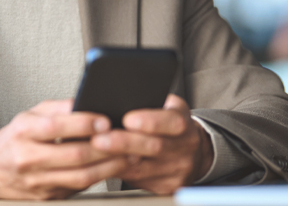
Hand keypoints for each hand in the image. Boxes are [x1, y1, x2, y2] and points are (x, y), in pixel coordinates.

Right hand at [0, 99, 132, 199]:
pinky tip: (112, 168)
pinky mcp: (47, 197)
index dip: (83, 124)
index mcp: (24, 132)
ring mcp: (37, 182)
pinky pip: (78, 188)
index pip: (56, 127)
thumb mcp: (30, 115)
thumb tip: (87, 101)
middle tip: (125, 139)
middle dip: (105, 147)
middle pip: (74, 155)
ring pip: (81, 176)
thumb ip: (57, 108)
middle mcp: (28, 158)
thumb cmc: (16, 139)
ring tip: (127, 155)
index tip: (105, 120)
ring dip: (109, 166)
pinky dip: (99, 178)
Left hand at [89, 94, 212, 194]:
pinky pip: (139, 181)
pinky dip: (119, 172)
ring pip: (143, 168)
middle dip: (124, 143)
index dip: (150, 121)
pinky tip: (105, 165)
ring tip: (95, 152)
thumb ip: (146, 103)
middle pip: (154, 147)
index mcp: (184, 121)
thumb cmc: (168, 123)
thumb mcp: (165, 106)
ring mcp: (178, 169)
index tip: (127, 119)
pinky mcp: (167, 186)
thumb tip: (114, 99)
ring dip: (116, 160)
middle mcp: (185, 147)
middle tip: (99, 139)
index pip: (172, 121)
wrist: (192, 151)